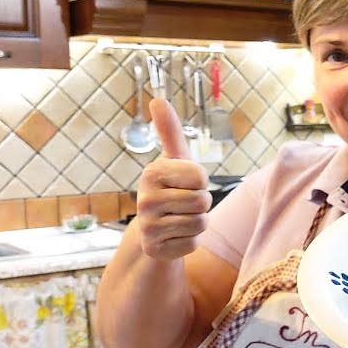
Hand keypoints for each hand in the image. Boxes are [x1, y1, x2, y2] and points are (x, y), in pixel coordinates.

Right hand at [135, 98, 210, 260]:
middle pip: (202, 201)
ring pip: (201, 222)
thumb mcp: (174, 159)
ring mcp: (149, 226)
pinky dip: (190, 240)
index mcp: (152, 173)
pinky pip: (193, 243)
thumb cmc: (171, 186)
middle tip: (184, 202)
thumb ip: (169, 131)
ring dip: (198, 221)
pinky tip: (175, 235)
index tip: (186, 181)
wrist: (153, 228)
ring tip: (180, 217)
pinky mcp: (156, 249)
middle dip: (201, 203)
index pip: (200, 176)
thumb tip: (157, 98)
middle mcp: (145, 199)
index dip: (200, 180)